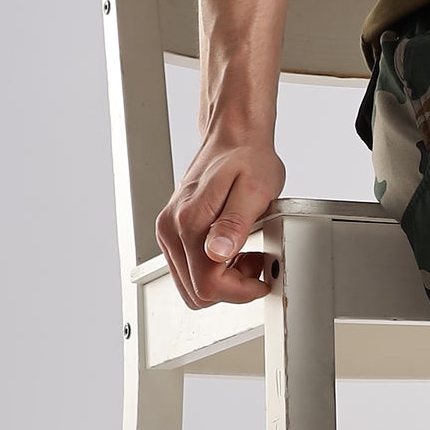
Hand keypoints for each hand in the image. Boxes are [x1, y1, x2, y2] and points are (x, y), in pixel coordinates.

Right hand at [156, 120, 285, 306]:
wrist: (233, 138)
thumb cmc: (247, 159)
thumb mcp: (255, 189)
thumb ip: (235, 223)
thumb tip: (219, 253)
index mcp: (190, 222)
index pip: (207, 285)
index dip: (239, 291)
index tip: (260, 280)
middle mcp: (172, 229)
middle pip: (196, 292)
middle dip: (231, 288)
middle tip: (253, 261)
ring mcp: (169, 231)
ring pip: (191, 285)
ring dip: (222, 279)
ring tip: (244, 253)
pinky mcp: (172, 232)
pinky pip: (189, 269)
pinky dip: (212, 269)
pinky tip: (232, 249)